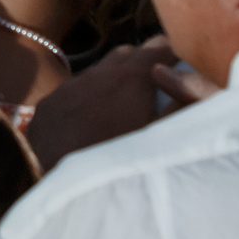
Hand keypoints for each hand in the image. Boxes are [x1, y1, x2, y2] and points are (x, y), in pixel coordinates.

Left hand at [22, 36, 184, 172]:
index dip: (173, 53)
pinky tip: (88, 124)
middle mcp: (98, 73)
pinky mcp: (46, 105)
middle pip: (126, 55)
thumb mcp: (164, 135)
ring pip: (95, 74)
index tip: (181, 63)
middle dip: (141, 65)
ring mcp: (67, 88)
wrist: (71, 192)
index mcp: (132, 77)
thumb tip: (191, 83)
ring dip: (109, 84)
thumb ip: (182, 105)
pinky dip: (83, 101)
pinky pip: (69, 93)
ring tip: (119, 110)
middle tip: (153, 86)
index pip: (160, 46)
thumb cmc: (126, 162)